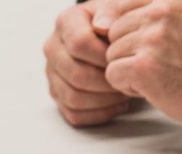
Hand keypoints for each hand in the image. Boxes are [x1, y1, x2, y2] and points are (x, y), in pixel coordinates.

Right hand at [44, 1, 132, 126]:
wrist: (108, 34)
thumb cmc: (115, 22)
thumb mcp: (116, 8)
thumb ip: (111, 11)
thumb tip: (103, 26)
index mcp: (65, 23)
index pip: (80, 44)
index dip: (105, 57)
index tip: (124, 59)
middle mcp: (53, 49)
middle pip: (76, 75)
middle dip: (107, 82)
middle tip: (128, 81)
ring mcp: (53, 74)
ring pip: (73, 98)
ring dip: (104, 100)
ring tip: (124, 92)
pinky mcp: (58, 95)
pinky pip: (74, 114)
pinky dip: (99, 114)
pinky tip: (117, 105)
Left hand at [101, 0, 181, 124]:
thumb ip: (154, 8)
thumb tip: (102, 19)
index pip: (120, 4)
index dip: (126, 29)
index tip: (142, 42)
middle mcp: (161, 12)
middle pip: (114, 30)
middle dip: (128, 50)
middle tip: (156, 60)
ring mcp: (152, 39)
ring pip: (111, 53)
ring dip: (128, 68)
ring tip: (157, 72)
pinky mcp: (143, 66)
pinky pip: (112, 74)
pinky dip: (127, 85)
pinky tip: (150, 85)